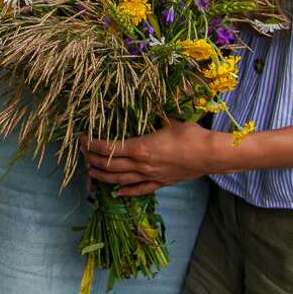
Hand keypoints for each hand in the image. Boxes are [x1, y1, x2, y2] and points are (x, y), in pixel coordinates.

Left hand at [86, 121, 221, 196]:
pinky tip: (118, 192)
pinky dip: (126, 191)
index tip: (82, 138)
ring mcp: (150, 176)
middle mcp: (141, 165)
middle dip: (91, 159)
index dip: (91, 144)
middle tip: (81, 153)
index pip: (108, 148)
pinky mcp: (161, 183)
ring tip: (90, 172)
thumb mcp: (167, 118)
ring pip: (120, 180)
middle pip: (109, 165)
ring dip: (102, 177)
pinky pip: (140, 189)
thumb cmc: (190, 134)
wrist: (211, 155)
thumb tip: (138, 101)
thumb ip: (151, 113)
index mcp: (140, 147)